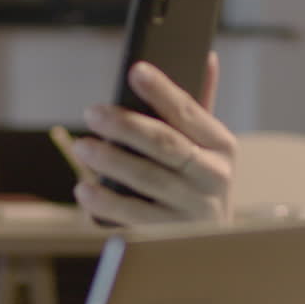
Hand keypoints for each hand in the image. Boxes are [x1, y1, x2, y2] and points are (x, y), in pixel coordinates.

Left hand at [70, 52, 235, 224]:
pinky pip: (134, 217)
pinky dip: (107, 202)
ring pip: (148, 179)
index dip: (162, 90)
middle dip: (126, 126)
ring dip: (111, 160)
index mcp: (221, 145)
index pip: (189, 111)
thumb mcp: (206, 148)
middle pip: (166, 144)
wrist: (212, 248)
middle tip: (92, 112)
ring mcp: (194, 209)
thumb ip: (198, 106)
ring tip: (83, 146)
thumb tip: (205, 56)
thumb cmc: (197, 184)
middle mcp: (214, 176)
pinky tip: (84, 188)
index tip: (136, 70)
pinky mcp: (171, 236)